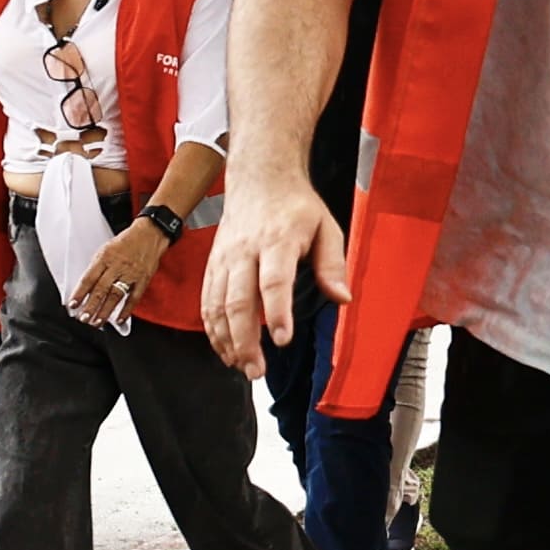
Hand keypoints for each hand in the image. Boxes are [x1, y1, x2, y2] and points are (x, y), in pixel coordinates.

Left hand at [68, 214, 165, 328]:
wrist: (149, 234)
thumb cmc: (126, 242)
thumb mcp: (106, 249)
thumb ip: (97, 267)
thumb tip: (87, 286)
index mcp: (105, 258)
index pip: (89, 278)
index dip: (80, 293)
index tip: (73, 304)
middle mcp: (117, 266)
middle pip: (101, 289)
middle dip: (91, 306)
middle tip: (84, 318)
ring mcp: (131, 274)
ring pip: (116, 295)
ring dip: (106, 311)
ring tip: (97, 322)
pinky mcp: (143, 280)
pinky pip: (134, 297)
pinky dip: (126, 310)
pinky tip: (119, 319)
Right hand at [201, 169, 342, 375]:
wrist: (259, 179)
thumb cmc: (296, 206)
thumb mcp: (327, 227)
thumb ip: (333, 265)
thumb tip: (343, 299)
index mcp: (277, 241)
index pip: (273, 281)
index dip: (276, 312)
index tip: (282, 339)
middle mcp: (245, 251)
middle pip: (238, 300)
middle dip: (246, 339)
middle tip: (257, 370)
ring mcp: (225, 258)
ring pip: (217, 304)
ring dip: (227, 340)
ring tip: (242, 367)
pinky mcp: (213, 264)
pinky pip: (207, 301)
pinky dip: (213, 328)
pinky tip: (225, 349)